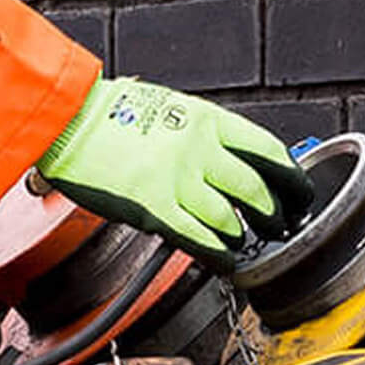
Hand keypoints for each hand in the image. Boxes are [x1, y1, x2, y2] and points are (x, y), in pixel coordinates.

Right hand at [34, 77, 313, 261]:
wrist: (68, 119)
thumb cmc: (107, 110)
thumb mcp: (167, 105)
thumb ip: (199, 131)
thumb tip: (224, 153)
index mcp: (205, 119)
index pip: (267, 150)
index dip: (290, 177)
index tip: (296, 190)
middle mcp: (198, 148)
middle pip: (256, 189)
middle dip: (273, 213)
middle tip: (278, 224)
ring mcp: (177, 179)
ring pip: (229, 219)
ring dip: (239, 234)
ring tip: (241, 239)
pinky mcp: (153, 207)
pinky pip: (198, 238)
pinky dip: (217, 253)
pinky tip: (224, 258)